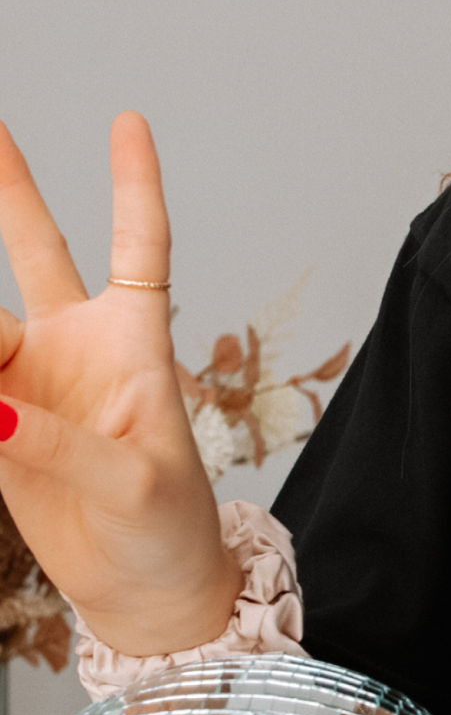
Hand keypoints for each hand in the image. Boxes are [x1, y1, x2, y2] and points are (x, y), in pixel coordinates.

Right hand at [0, 113, 240, 652]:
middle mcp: (80, 348)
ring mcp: (31, 382)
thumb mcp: (137, 485)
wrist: (149, 593)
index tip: (130, 121)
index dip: (134, 185)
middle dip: (7, 187)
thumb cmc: (171, 532)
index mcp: (138, 345)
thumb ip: (62, 445)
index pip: (139, 246)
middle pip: (35, 248)